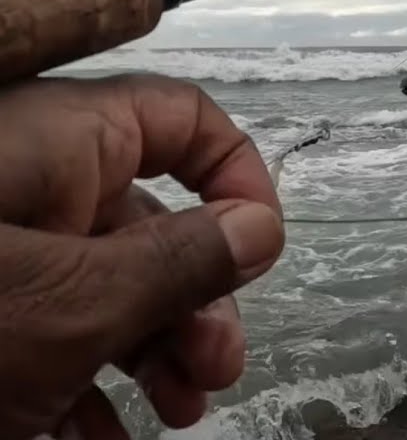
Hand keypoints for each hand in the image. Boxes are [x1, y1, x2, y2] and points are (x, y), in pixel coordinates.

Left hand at [0, 73, 284, 438]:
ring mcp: (5, 245)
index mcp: (58, 141)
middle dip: (198, 302)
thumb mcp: (76, 304)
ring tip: (176, 409)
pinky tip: (102, 429)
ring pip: (107, 283)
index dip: (237, 176)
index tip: (260, 251)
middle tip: (216, 367)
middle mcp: (31, 180)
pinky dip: (87, 376)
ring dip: (157, 353)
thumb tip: (261, 227)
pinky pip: (52, 321)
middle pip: (153, 222)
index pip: (181, 117)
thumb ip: (180, 262)